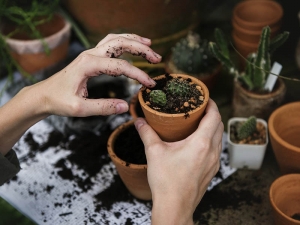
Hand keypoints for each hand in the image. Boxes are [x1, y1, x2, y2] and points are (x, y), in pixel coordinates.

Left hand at [0, 33, 160, 154]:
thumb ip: (103, 108)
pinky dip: (124, 42)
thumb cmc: (59, 101)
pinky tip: (132, 45)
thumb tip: (125, 106)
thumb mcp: (80, 109)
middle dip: (141, 49)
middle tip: (157, 58)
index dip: (138, 74)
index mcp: (88, 65)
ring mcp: (90, 53)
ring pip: (116, 39)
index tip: (150, 85)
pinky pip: (110, 43)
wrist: (43, 95)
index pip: (121, 66)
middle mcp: (90, 54)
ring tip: (150, 45)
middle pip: (121, 43)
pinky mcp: (91, 57)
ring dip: (134, 41)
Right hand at [135, 99, 223, 224]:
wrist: (175, 207)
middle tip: (199, 108)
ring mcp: (214, 163)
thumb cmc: (166, 181)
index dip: (212, 104)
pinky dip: (211, 140)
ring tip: (199, 122)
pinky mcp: (212, 171)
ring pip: (219, 138)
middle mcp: (212, 152)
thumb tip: (139, 121)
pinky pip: (216, 150)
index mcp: (201, 143)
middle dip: (212, 114)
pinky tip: (198, 142)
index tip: (205, 98)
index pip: (214, 116)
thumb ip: (146, 133)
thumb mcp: (154, 153)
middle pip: (219, 125)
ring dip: (213, 127)